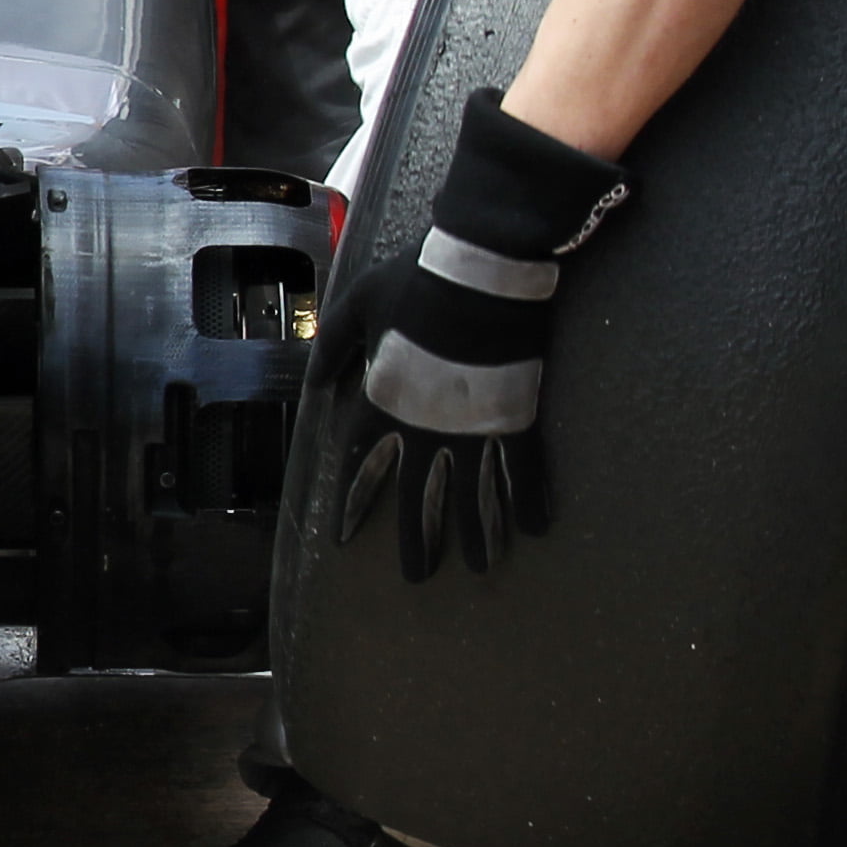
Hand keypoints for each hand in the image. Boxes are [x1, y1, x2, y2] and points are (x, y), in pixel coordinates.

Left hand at [339, 90, 629, 579]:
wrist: (482, 269)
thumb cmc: (414, 282)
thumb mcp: (355, 309)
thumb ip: (331, 351)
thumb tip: (312, 388)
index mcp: (384, 401)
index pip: (360, 464)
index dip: (353, 501)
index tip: (345, 537)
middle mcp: (427, 426)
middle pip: (419, 494)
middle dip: (415, 538)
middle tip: (416, 577)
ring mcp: (476, 425)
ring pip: (474, 493)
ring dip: (474, 534)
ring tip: (475, 568)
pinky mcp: (518, 415)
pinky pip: (524, 468)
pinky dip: (529, 499)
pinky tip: (534, 531)